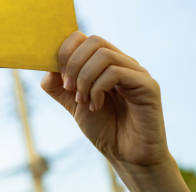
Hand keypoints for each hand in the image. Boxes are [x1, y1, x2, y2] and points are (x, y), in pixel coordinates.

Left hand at [41, 31, 187, 191]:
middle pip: (93, 41)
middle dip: (73, 64)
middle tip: (69, 88)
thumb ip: (59, 86)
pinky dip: (98, 88)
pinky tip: (95, 106)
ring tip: (83, 100)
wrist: (128, 157)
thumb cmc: (104, 129)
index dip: (66, 51)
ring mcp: (137, 72)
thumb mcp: (74, 104)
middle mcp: (123, 62)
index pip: (84, 38)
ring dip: (85, 78)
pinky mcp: (148, 86)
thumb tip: (46, 67)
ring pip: (103, 54)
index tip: (60, 76)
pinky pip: (116, 72)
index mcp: (106, 63)